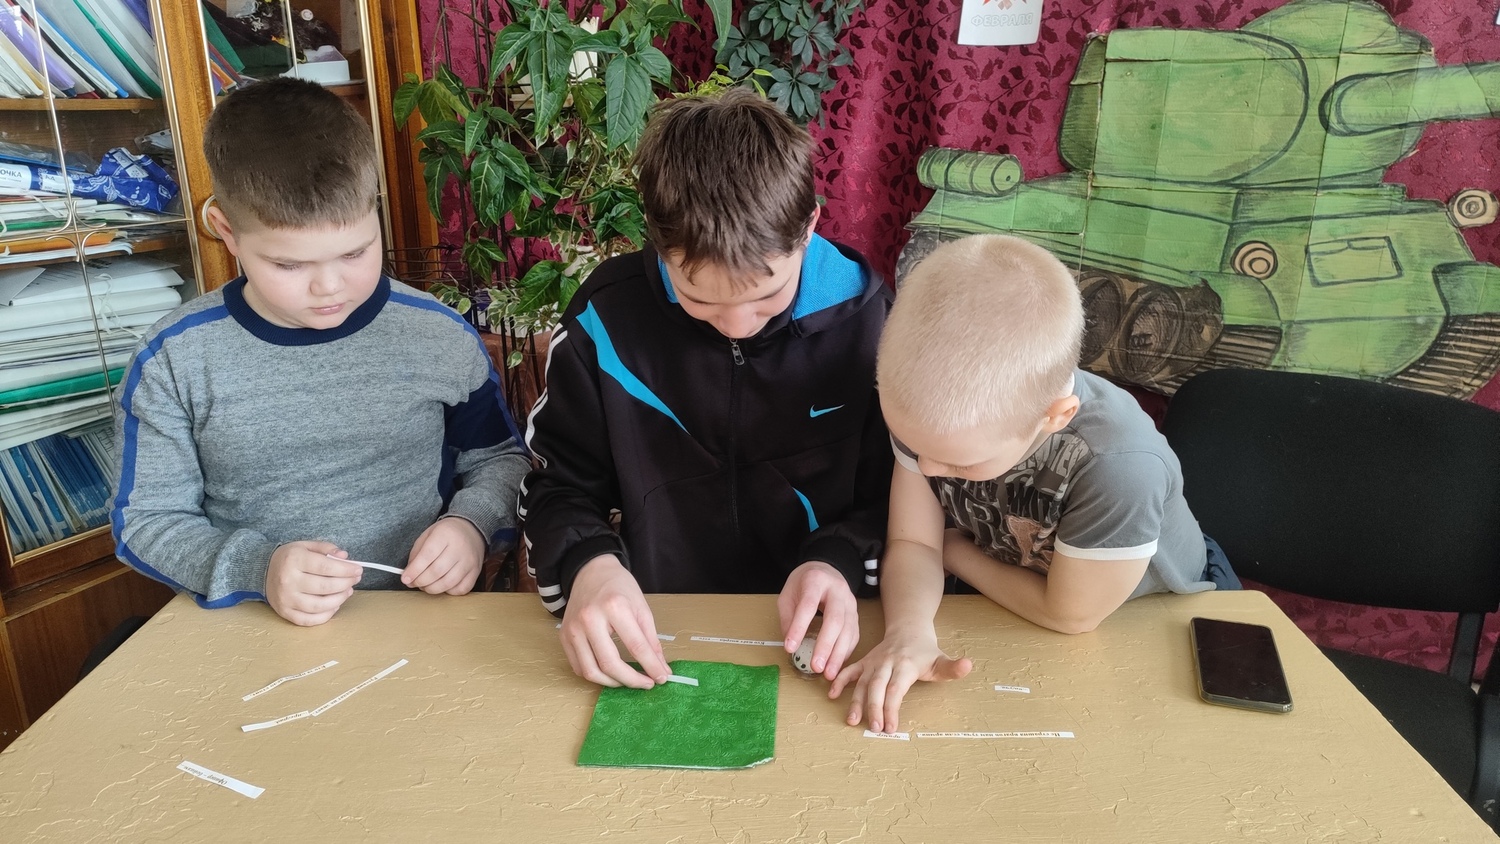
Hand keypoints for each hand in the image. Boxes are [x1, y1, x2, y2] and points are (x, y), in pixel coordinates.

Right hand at [265, 540, 361, 625]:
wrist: (263, 570)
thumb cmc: (289, 558)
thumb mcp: (305, 545)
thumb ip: (325, 548)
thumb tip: (344, 557)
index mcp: (294, 560)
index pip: (326, 567)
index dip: (346, 570)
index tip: (358, 569)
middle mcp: (288, 580)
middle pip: (325, 587)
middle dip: (346, 583)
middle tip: (355, 580)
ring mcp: (286, 599)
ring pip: (319, 605)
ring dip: (339, 600)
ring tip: (348, 591)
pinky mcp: (284, 613)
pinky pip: (309, 620)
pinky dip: (326, 615)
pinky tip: (335, 606)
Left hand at [404, 516, 484, 594]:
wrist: (471, 530)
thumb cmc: (446, 534)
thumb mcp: (427, 536)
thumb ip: (416, 554)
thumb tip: (409, 575)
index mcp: (445, 534)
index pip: (427, 556)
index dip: (414, 570)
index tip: (405, 579)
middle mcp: (460, 548)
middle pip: (437, 571)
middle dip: (421, 581)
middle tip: (414, 583)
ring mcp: (470, 561)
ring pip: (448, 583)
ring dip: (432, 589)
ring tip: (425, 586)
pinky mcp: (476, 571)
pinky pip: (461, 589)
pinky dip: (448, 592)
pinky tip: (442, 585)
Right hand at [560, 554, 670, 688]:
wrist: (590, 571)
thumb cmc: (619, 587)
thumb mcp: (641, 608)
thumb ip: (651, 640)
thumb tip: (661, 669)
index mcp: (614, 607)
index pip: (635, 646)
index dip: (650, 666)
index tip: (662, 678)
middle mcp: (589, 619)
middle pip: (609, 663)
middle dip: (631, 680)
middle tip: (646, 684)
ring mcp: (573, 629)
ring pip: (590, 671)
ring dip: (612, 682)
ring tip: (627, 680)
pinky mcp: (563, 636)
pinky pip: (578, 667)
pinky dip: (595, 675)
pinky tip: (609, 672)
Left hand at [777, 561, 858, 679]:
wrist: (826, 569)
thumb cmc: (805, 583)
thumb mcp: (788, 593)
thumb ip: (788, 617)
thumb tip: (790, 643)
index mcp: (816, 581)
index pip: (808, 605)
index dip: (799, 627)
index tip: (790, 647)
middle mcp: (837, 591)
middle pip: (834, 620)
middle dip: (826, 646)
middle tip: (817, 666)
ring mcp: (850, 602)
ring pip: (848, 630)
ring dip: (838, 654)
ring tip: (828, 673)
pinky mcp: (856, 614)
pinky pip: (854, 635)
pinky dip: (846, 652)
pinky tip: (838, 664)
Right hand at [829, 628, 971, 732]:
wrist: (908, 628)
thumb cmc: (925, 651)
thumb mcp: (941, 660)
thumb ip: (953, 668)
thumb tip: (968, 665)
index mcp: (905, 665)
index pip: (895, 689)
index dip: (892, 708)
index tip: (891, 727)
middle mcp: (886, 663)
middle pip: (876, 687)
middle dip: (874, 708)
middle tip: (874, 729)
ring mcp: (873, 663)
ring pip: (861, 682)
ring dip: (854, 701)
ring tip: (851, 720)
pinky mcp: (864, 662)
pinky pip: (849, 671)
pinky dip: (840, 681)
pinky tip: (832, 694)